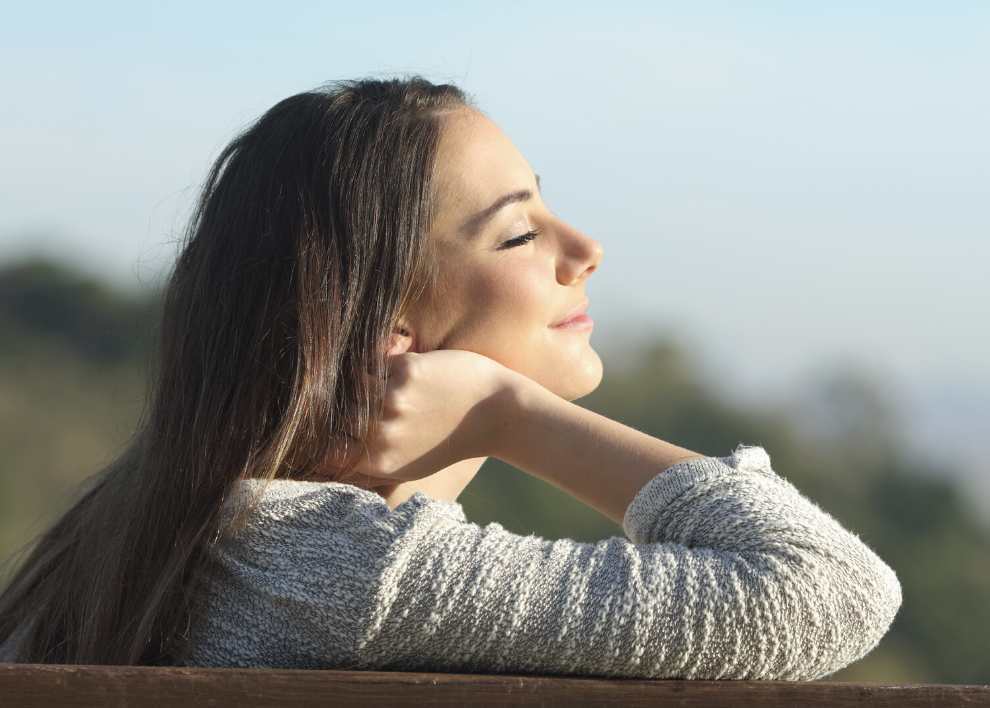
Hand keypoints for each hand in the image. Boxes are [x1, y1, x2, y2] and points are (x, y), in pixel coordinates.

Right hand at [327, 349, 514, 483]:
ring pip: (352, 383)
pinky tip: (400, 367)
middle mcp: (383, 434)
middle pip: (336, 412)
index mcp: (381, 461)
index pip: (325, 449)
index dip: (321, 434)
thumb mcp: (408, 463)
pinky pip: (373, 362)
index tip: (327, 423)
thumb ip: (369, 460)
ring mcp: (394, 401)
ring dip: (361, 379)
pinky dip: (381, 363)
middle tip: (364, 398)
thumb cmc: (451, 438)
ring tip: (381, 381)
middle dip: (344, 403)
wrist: (497, 413)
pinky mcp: (407, 371)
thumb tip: (326, 457)